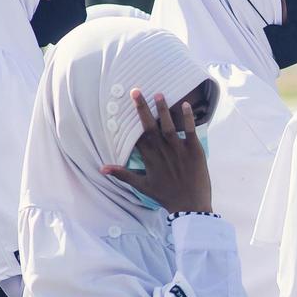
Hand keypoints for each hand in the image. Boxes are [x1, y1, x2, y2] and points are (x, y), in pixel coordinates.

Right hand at [100, 90, 211, 212]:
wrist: (190, 206)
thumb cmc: (165, 195)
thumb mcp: (141, 185)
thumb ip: (122, 174)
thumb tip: (101, 168)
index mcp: (149, 158)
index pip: (137, 135)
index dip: (129, 120)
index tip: (123, 104)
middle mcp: (162, 151)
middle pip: (149, 127)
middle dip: (142, 109)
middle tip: (136, 91)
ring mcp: (178, 150)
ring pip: (168, 126)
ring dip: (163, 110)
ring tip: (158, 94)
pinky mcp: (195, 150)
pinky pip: (189, 131)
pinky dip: (187, 118)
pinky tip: (186, 104)